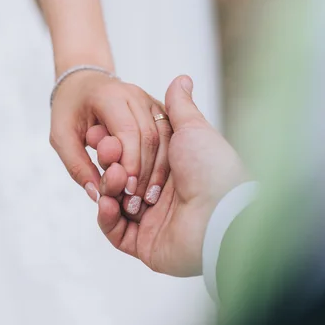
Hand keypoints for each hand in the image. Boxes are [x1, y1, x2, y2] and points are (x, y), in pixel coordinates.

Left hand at [50, 71, 171, 207]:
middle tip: (135, 200)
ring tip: (146, 197)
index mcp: (110, 95)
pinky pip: (170, 138)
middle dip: (144, 171)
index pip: (127, 131)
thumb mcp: (61, 136)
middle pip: (149, 136)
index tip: (124, 191)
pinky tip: (155, 185)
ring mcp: (151, 101)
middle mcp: (135, 94)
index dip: (129, 163)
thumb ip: (76, 165)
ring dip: (157, 170)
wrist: (84, 85)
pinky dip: (164, 163)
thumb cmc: (71, 110)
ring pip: (165, 138)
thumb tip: (96, 195)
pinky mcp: (160, 111)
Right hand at [95, 75, 247, 276]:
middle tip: (105, 155)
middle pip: (122, 181)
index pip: (134, 158)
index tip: (101, 133)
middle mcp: (163, 197)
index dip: (117, 146)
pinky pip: (117, 233)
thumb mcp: (193, 129)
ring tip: (111, 177)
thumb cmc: (212, 169)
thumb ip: (179, 107)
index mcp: (174, 171)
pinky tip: (106, 202)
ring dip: (107, 189)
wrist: (222, 215)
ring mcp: (153, 223)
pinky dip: (107, 218)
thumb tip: (180, 78)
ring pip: (116, 206)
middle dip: (110, 167)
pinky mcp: (145, 246)